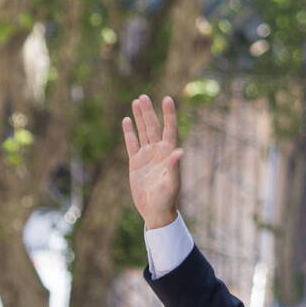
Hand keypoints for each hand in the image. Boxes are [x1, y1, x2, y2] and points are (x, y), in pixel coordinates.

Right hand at [122, 94, 183, 228]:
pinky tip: (126, 120)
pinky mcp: (136, 162)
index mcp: (169, 153)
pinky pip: (131, 143)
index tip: (167, 98)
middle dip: (149, 112)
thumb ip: (174, 167)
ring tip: (136, 101)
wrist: (155, 210)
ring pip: (142, 132)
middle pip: (153, 126)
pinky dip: (129, 132)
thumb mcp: (171, 183)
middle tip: (144, 96)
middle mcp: (159, 151)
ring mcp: (147, 155)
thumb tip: (179, 151)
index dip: (169, 114)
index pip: (169, 129)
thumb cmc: (167, 198)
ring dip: (139, 117)